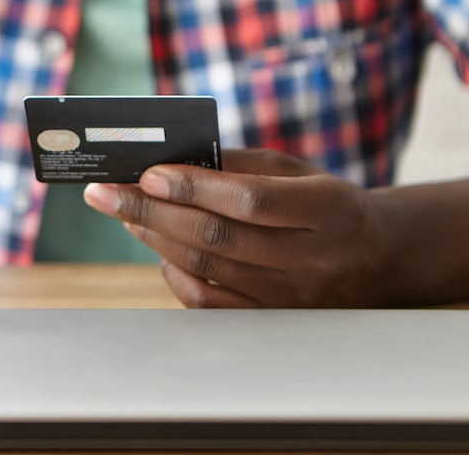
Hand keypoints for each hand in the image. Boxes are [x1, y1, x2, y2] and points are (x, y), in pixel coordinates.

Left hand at [83, 148, 390, 307]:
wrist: (376, 259)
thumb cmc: (323, 203)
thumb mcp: (297, 171)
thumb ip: (239, 164)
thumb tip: (169, 160)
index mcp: (328, 209)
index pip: (250, 200)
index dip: (194, 187)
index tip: (148, 174)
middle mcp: (313, 258)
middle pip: (218, 237)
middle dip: (150, 212)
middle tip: (104, 193)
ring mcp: (294, 297)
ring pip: (208, 269)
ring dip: (154, 237)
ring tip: (123, 212)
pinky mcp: (273, 320)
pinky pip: (209, 302)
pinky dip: (174, 272)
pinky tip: (157, 247)